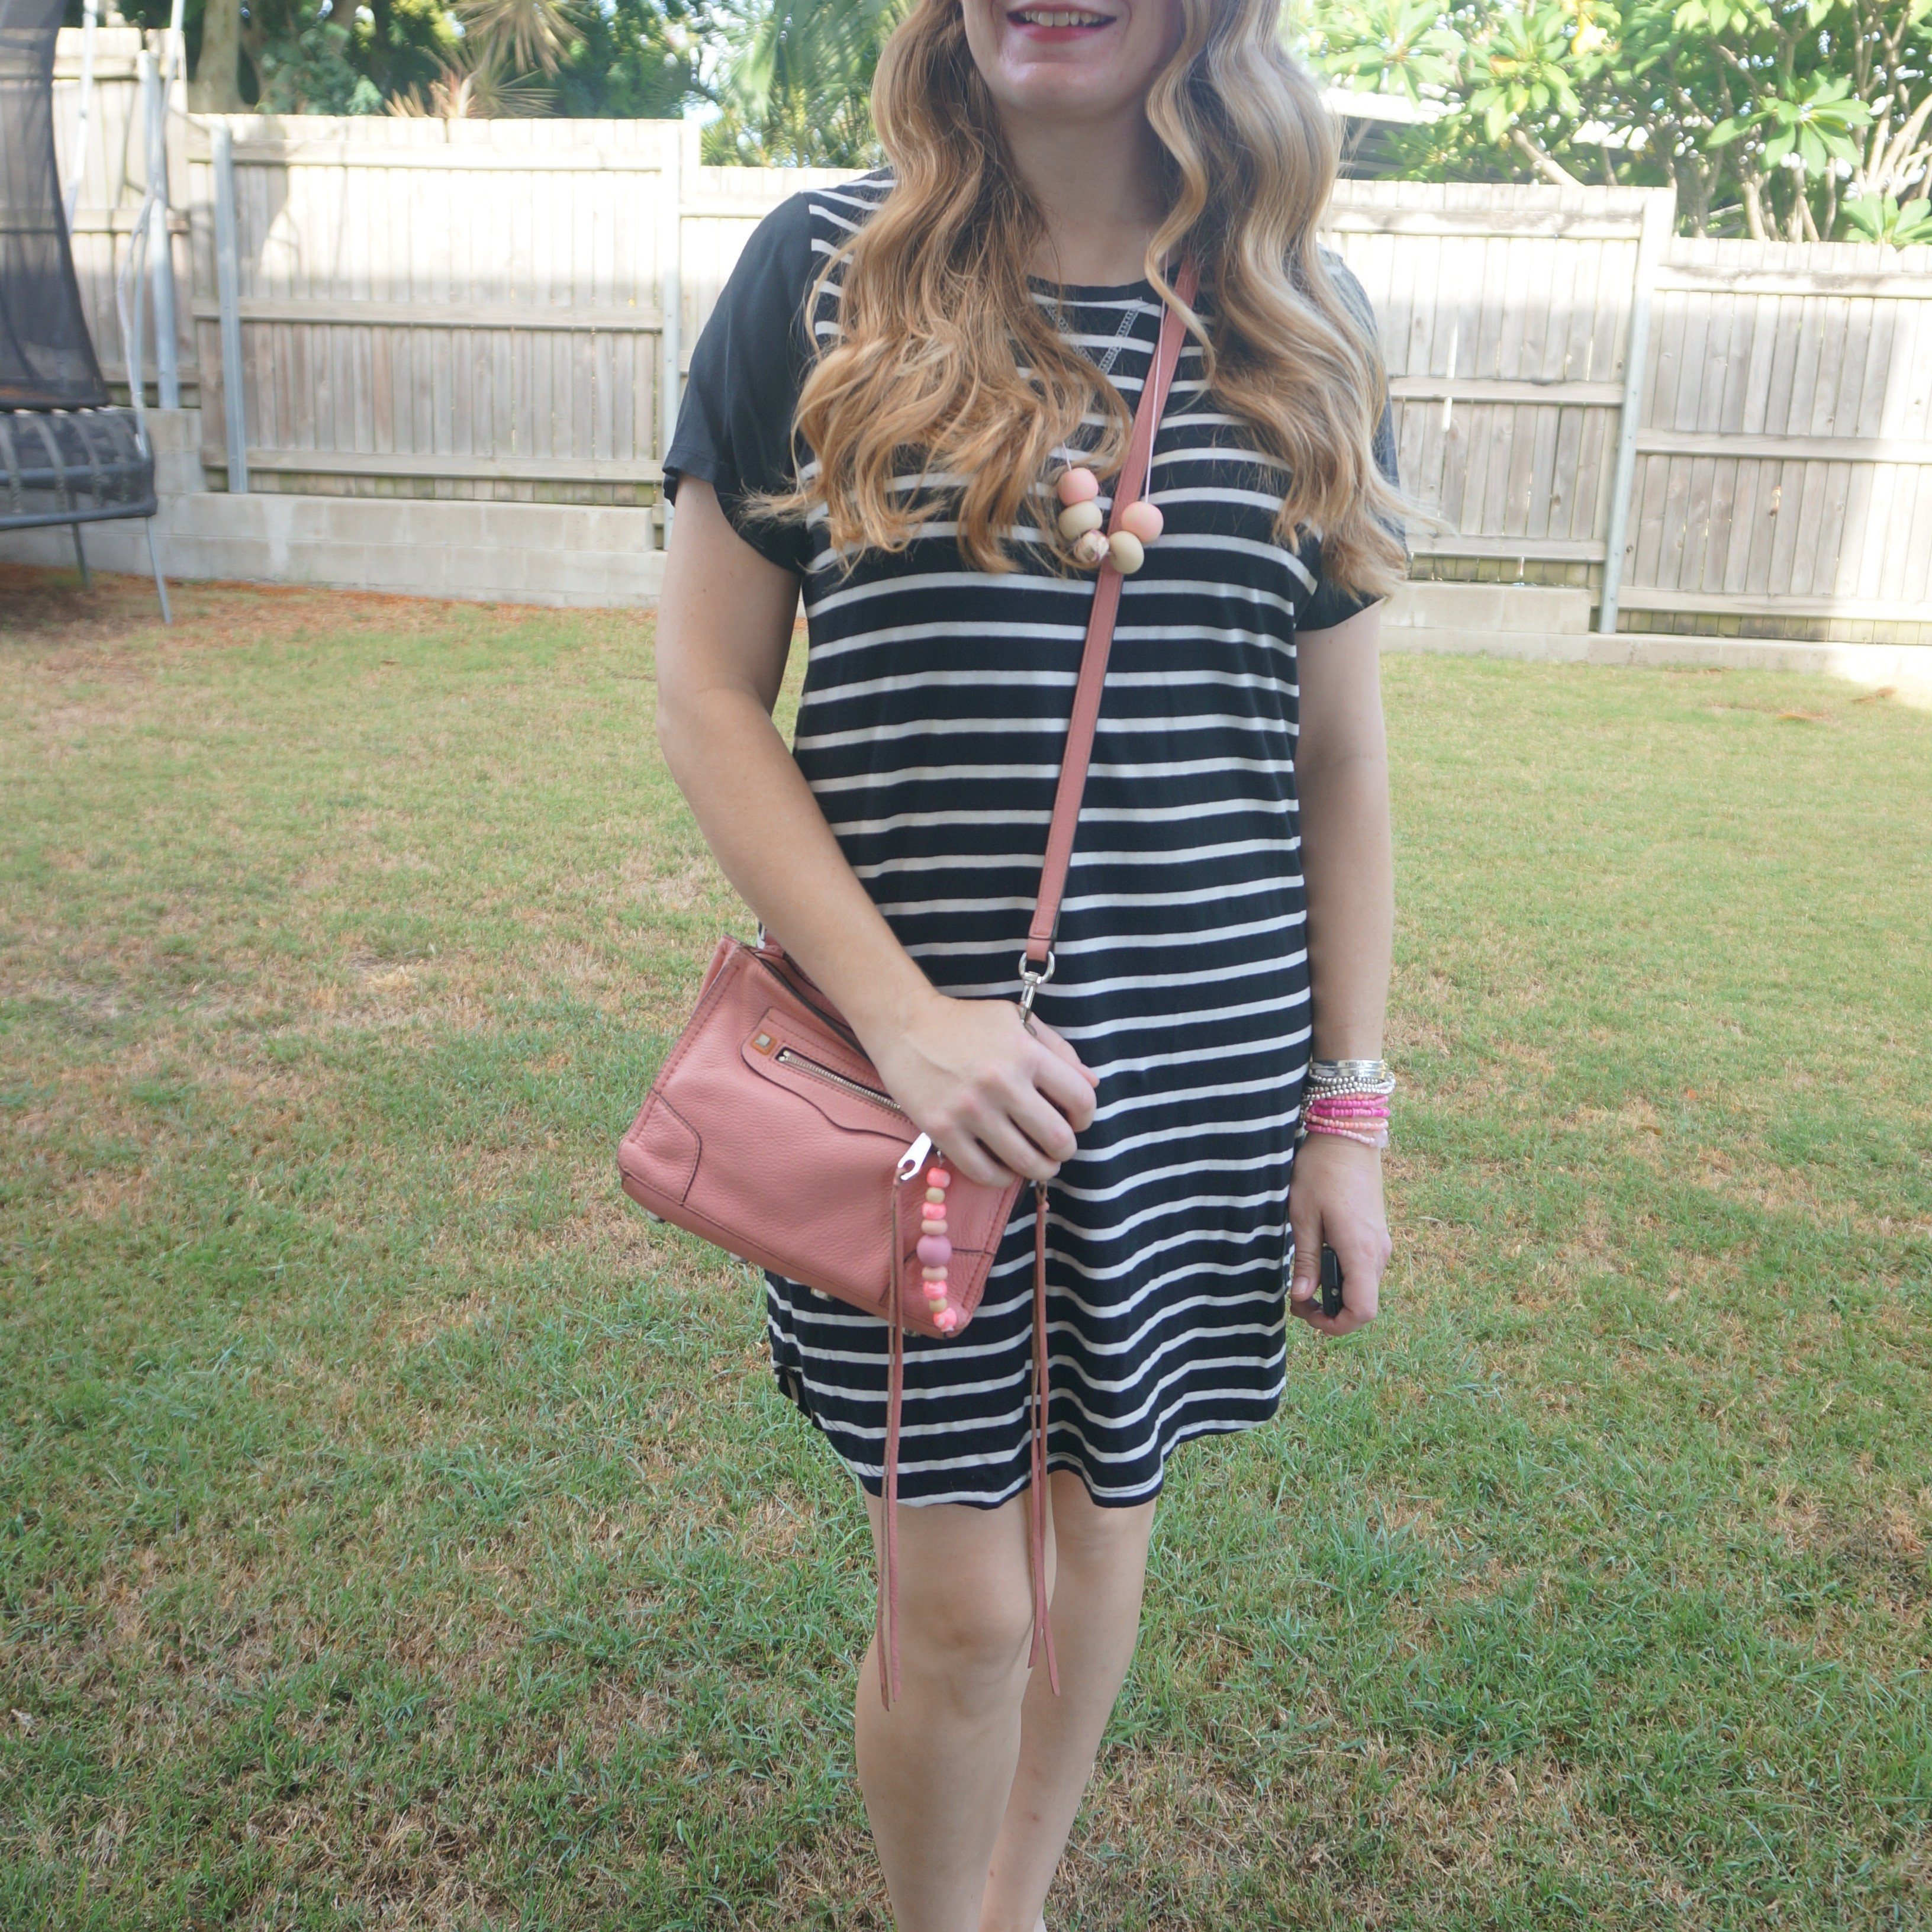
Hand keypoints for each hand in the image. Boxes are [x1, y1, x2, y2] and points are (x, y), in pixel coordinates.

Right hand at [864, 993, 1098, 1186]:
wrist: (905, 1025)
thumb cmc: (967, 1023)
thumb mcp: (1017, 1021)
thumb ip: (1059, 1050)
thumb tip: (1092, 1084)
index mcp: (1026, 1053)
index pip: (1080, 1099)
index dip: (1085, 1118)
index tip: (1076, 1121)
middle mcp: (1001, 1083)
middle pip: (1058, 1140)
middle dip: (1064, 1150)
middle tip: (1056, 1148)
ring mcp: (970, 1110)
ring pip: (1025, 1163)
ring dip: (1040, 1170)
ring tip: (1037, 1163)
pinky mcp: (942, 1130)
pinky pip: (985, 1173)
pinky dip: (1003, 1178)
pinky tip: (1004, 1168)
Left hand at [1287, 1132, 1389, 1336]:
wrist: (1348, 1135)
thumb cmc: (1321, 1172)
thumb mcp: (1303, 1217)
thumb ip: (1306, 1261)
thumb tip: (1304, 1297)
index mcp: (1360, 1251)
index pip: (1362, 1310)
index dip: (1336, 1324)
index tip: (1306, 1312)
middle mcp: (1378, 1252)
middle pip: (1363, 1303)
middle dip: (1330, 1310)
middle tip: (1297, 1296)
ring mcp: (1380, 1242)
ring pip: (1363, 1286)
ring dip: (1336, 1291)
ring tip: (1305, 1277)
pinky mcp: (1376, 1233)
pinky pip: (1364, 1267)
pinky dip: (1343, 1274)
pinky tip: (1320, 1256)